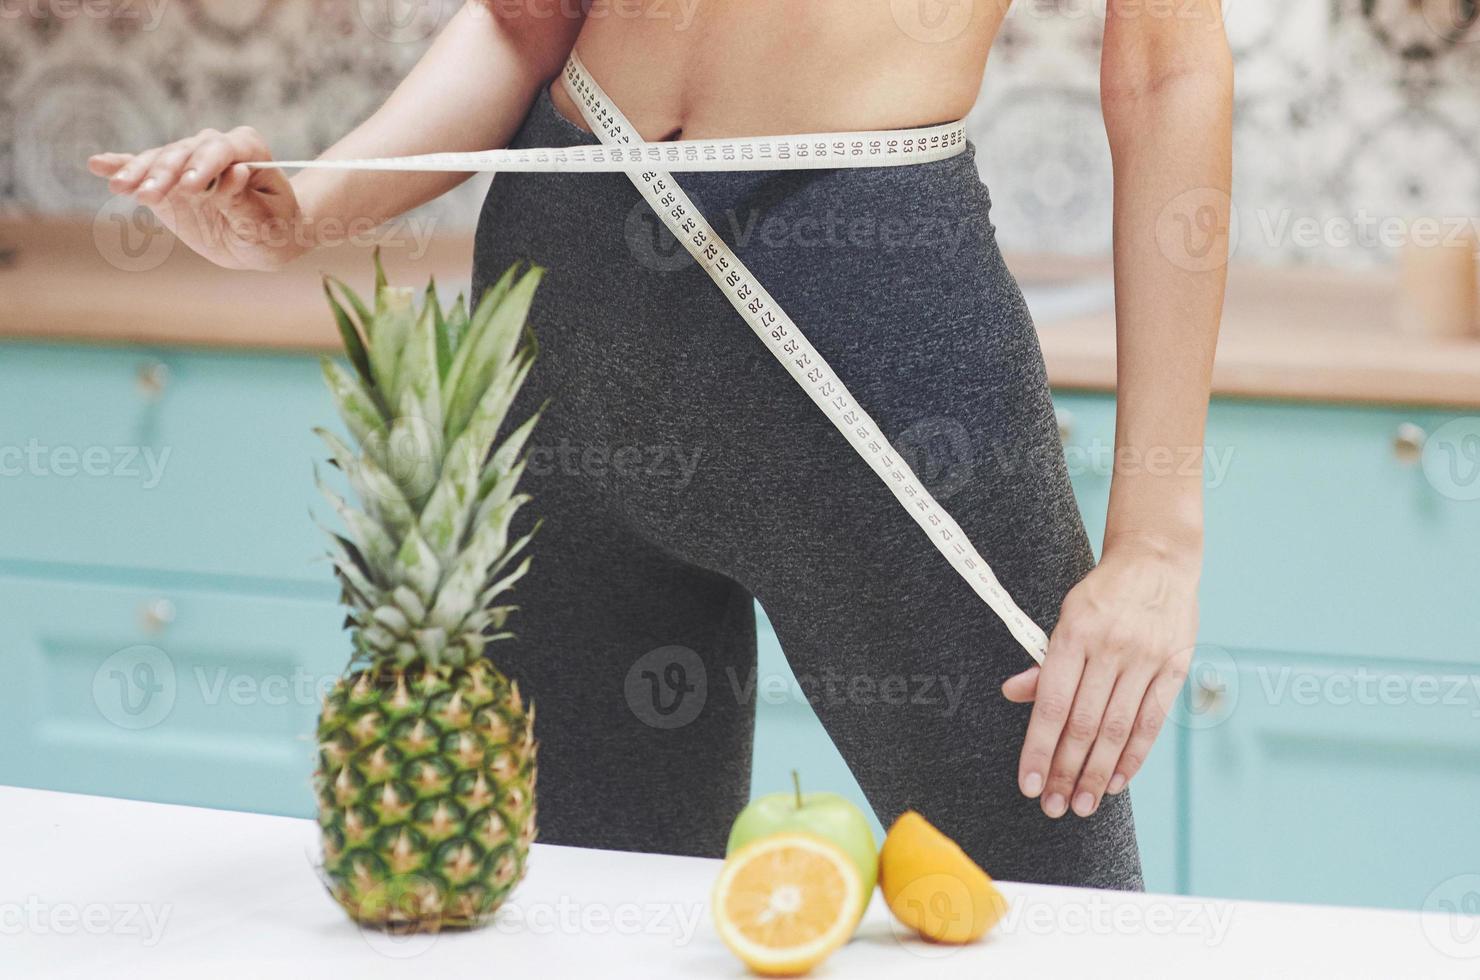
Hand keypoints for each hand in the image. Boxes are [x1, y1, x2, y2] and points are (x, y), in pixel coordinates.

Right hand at [88, 127, 305, 270]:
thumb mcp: (268, 223)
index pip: (223, 150)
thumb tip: (234, 176)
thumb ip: (247, 201)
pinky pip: (142, 169)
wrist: (261, 237)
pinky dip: (121, 166)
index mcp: (247, 149)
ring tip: (121, 188)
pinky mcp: (168, 179)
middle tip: (149, 194)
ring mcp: (188, 161)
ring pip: (161, 161)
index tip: (191, 187)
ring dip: (139, 173)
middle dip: (166, 172)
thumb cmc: (274, 228)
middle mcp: (215, 147)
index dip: (206, 165)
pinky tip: (98, 164)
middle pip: (186, 153)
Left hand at [1002, 532, 1198, 818]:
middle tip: (1054, 806)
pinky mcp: (1173, 667)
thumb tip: (1013, 694)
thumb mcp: (1066, 616)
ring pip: (1117, 729)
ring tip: (1083, 803)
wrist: (1157, 561)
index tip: (1029, 783)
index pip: (1052, 704)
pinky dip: (1134, 755)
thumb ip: (1045, 661)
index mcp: (1074, 634)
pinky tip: (1118, 781)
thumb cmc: (1103, 594)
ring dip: (1098, 773)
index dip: (1039, 749)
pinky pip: (1151, 721)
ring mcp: (1145, 659)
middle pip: (1084, 724)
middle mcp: (1110, 649)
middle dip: (1066, 772)